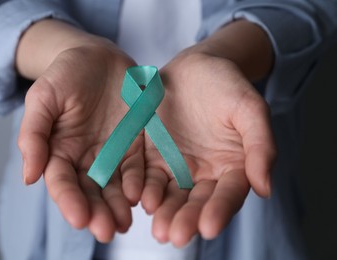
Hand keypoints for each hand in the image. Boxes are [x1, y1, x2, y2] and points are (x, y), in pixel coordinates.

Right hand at [17, 43, 143, 241]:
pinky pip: (139, 168)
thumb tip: (28, 177)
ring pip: (115, 187)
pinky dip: (140, 184)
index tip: (78, 219)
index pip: (63, 183)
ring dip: (119, 207)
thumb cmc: (66, 74)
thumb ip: (34, 134)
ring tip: (125, 223)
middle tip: (107, 231)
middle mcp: (86, 158)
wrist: (98, 57)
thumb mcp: (43, 97)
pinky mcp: (136, 144)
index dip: (69, 201)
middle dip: (98, 212)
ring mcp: (113, 153)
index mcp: (60, 151)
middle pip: (91, 192)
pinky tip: (142, 197)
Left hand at [141, 52, 275, 246]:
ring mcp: (176, 166)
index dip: (219, 210)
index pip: (228, 194)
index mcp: (232, 166)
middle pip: (196, 201)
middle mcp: (204, 173)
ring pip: (170, 194)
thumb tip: (265, 188)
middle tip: (176, 236)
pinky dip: (143, 188)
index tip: (208, 227)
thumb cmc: (228, 86)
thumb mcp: (250, 110)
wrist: (196, 67)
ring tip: (158, 227)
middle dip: (186, 219)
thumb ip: (260, 146)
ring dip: (164, 212)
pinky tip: (139, 199)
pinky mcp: (152, 156)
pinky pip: (147, 175)